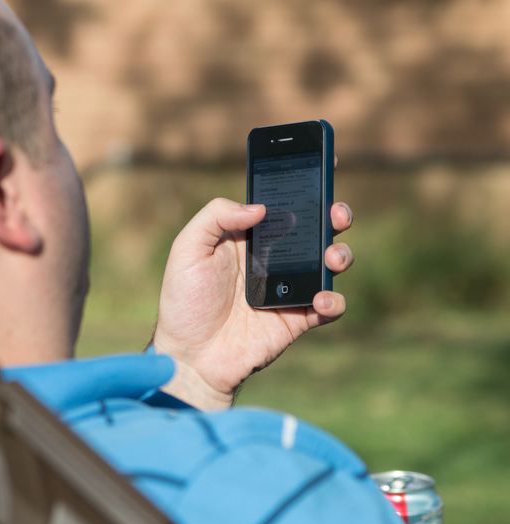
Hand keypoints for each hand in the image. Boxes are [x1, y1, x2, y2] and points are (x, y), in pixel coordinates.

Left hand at [153, 190, 353, 409]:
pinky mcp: (297, 319)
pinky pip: (329, 307)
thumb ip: (216, 216)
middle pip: (316, 229)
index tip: (324, 166)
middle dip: (334, 215)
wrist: (189, 356)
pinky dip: (333, 301)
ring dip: (341, 255)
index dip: (305, 186)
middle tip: (336, 214)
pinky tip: (319, 300)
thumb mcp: (187, 249)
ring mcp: (288, 288)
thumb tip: (260, 207)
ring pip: (330, 264)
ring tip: (332, 258)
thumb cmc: (183, 301)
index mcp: (249, 238)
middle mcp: (274, 259)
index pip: (283, 205)